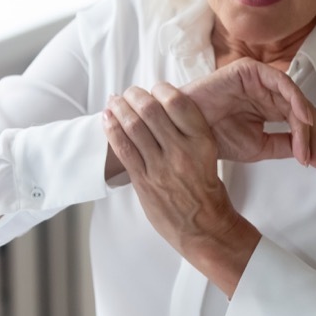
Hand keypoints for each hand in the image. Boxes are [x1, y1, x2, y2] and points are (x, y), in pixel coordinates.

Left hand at [103, 83, 259, 294]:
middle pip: (151, 110)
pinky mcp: (144, 181)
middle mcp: (181, 150)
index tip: (155, 87)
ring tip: (115, 101)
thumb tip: (163, 111)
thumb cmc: (207, 192)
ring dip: (120, 109)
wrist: (204, 228)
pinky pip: (123, 149)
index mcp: (202, 141)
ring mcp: (161, 166)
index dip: (162, 89)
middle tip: (130, 92)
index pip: (178, 102)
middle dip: (136, 95)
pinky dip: (112, 130)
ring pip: (134, 127)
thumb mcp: (208, 155)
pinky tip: (106, 119)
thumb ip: (188, 134)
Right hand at [181, 58, 315, 167]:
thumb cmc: (215, 137)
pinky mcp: (250, 70)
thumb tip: (309, 151)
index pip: (301, 119)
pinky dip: (296, 100)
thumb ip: (284, 144)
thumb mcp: (259, 147)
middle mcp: (268, 92)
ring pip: (296, 99)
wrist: (186, 135)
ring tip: (309, 147)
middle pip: (304, 109)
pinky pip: (282, 83)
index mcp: (269, 107)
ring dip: (307, 124)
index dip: (315, 139)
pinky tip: (302, 120)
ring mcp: (260, 80)